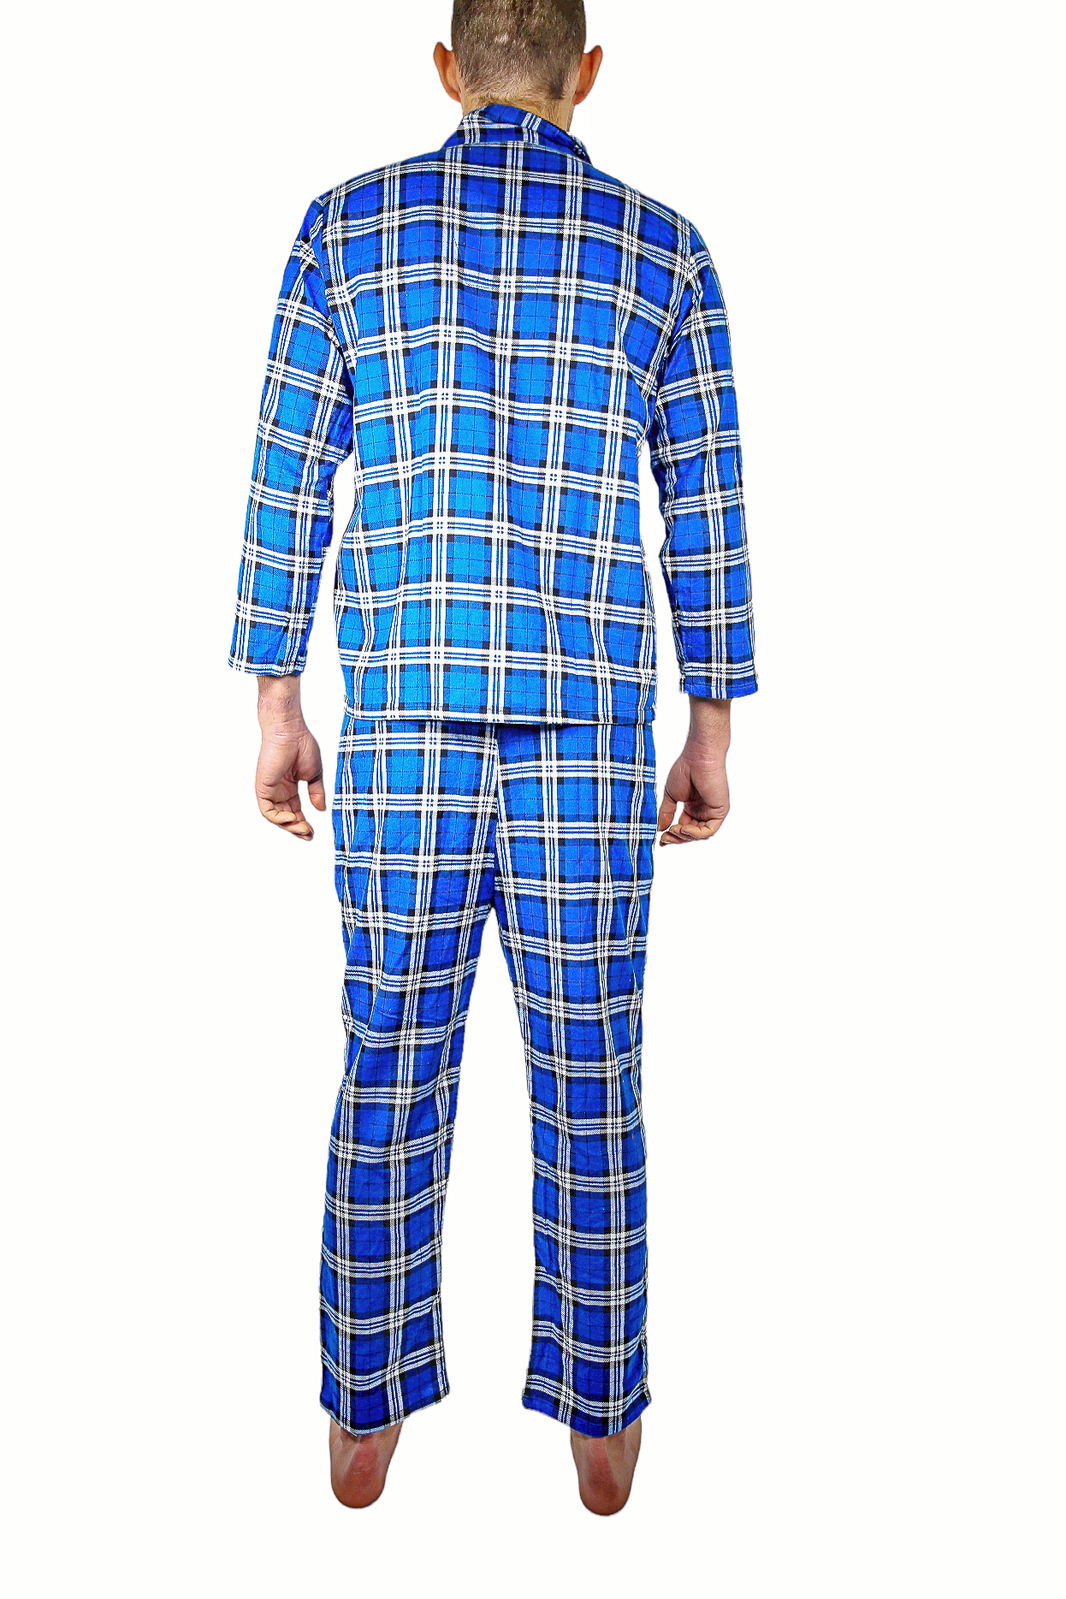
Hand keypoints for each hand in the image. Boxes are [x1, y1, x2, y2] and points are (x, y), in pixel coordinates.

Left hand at [254, 676, 325, 841]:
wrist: (290, 730)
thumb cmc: (302, 745)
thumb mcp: (314, 774)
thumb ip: (316, 792)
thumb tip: (320, 809)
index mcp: (289, 787)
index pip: (295, 811)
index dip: (303, 823)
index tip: (313, 832)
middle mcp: (278, 790)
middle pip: (285, 817)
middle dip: (297, 829)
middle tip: (309, 835)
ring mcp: (270, 790)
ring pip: (276, 817)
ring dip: (289, 827)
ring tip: (303, 830)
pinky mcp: (263, 788)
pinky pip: (267, 811)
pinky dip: (279, 819)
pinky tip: (292, 819)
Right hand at [657, 743, 729, 845]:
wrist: (698, 757)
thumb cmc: (685, 769)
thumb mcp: (671, 795)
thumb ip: (667, 813)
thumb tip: (660, 829)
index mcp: (692, 806)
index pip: (683, 827)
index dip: (672, 835)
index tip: (661, 839)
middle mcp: (703, 810)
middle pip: (691, 834)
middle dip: (677, 838)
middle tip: (665, 838)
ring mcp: (712, 811)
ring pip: (700, 835)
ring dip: (685, 837)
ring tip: (674, 831)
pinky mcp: (720, 811)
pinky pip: (709, 830)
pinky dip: (696, 834)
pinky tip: (684, 829)